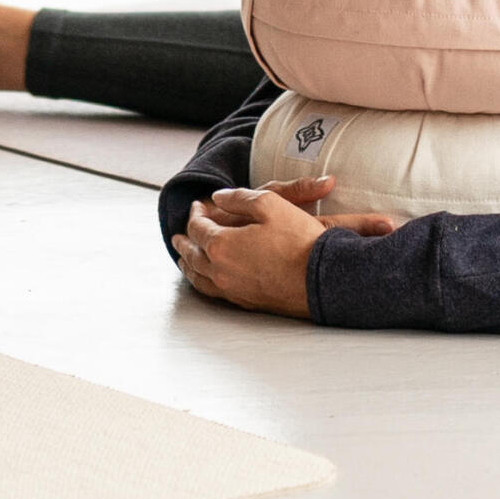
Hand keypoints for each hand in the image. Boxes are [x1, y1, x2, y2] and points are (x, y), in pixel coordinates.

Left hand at [171, 177, 399, 315]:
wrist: (321, 278)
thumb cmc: (298, 240)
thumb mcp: (270, 202)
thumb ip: (239, 197)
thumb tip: (219, 197)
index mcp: (220, 244)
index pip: (198, 226)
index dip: (195, 213)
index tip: (198, 205)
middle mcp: (219, 269)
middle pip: (191, 253)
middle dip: (184, 240)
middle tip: (178, 234)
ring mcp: (231, 288)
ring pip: (198, 276)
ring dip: (187, 263)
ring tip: (183, 257)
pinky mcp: (244, 301)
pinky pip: (211, 290)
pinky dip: (200, 280)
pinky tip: (205, 278)